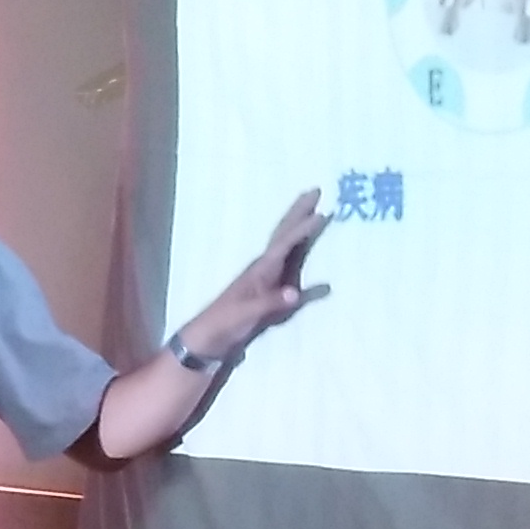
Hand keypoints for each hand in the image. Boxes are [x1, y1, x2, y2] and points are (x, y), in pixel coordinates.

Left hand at [188, 191, 331, 359]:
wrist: (208, 338)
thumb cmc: (224, 324)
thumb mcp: (246, 314)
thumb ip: (270, 303)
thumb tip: (295, 293)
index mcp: (260, 270)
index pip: (284, 244)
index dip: (302, 230)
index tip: (321, 214)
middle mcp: (263, 267)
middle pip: (283, 233)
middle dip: (299, 212)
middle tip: (315, 190)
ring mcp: (266, 276)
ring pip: (286, 242)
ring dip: (299, 224)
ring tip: (314, 208)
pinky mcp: (268, 287)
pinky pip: (289, 260)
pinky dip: (299, 248)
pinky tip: (307, 245)